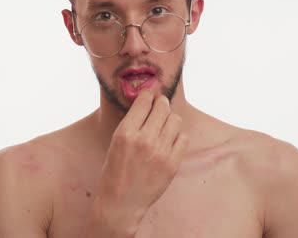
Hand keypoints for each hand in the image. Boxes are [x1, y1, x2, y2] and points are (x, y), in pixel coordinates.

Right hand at [93, 90, 188, 230]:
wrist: (121, 203)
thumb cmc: (115, 171)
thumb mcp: (116, 141)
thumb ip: (132, 122)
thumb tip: (147, 100)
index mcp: (126, 133)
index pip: (144, 101)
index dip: (148, 95)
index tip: (149, 94)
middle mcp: (144, 140)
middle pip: (163, 107)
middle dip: (161, 104)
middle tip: (160, 106)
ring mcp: (161, 153)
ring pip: (175, 120)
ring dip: (169, 120)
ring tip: (163, 126)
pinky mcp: (172, 164)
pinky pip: (183, 138)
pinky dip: (177, 137)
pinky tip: (168, 142)